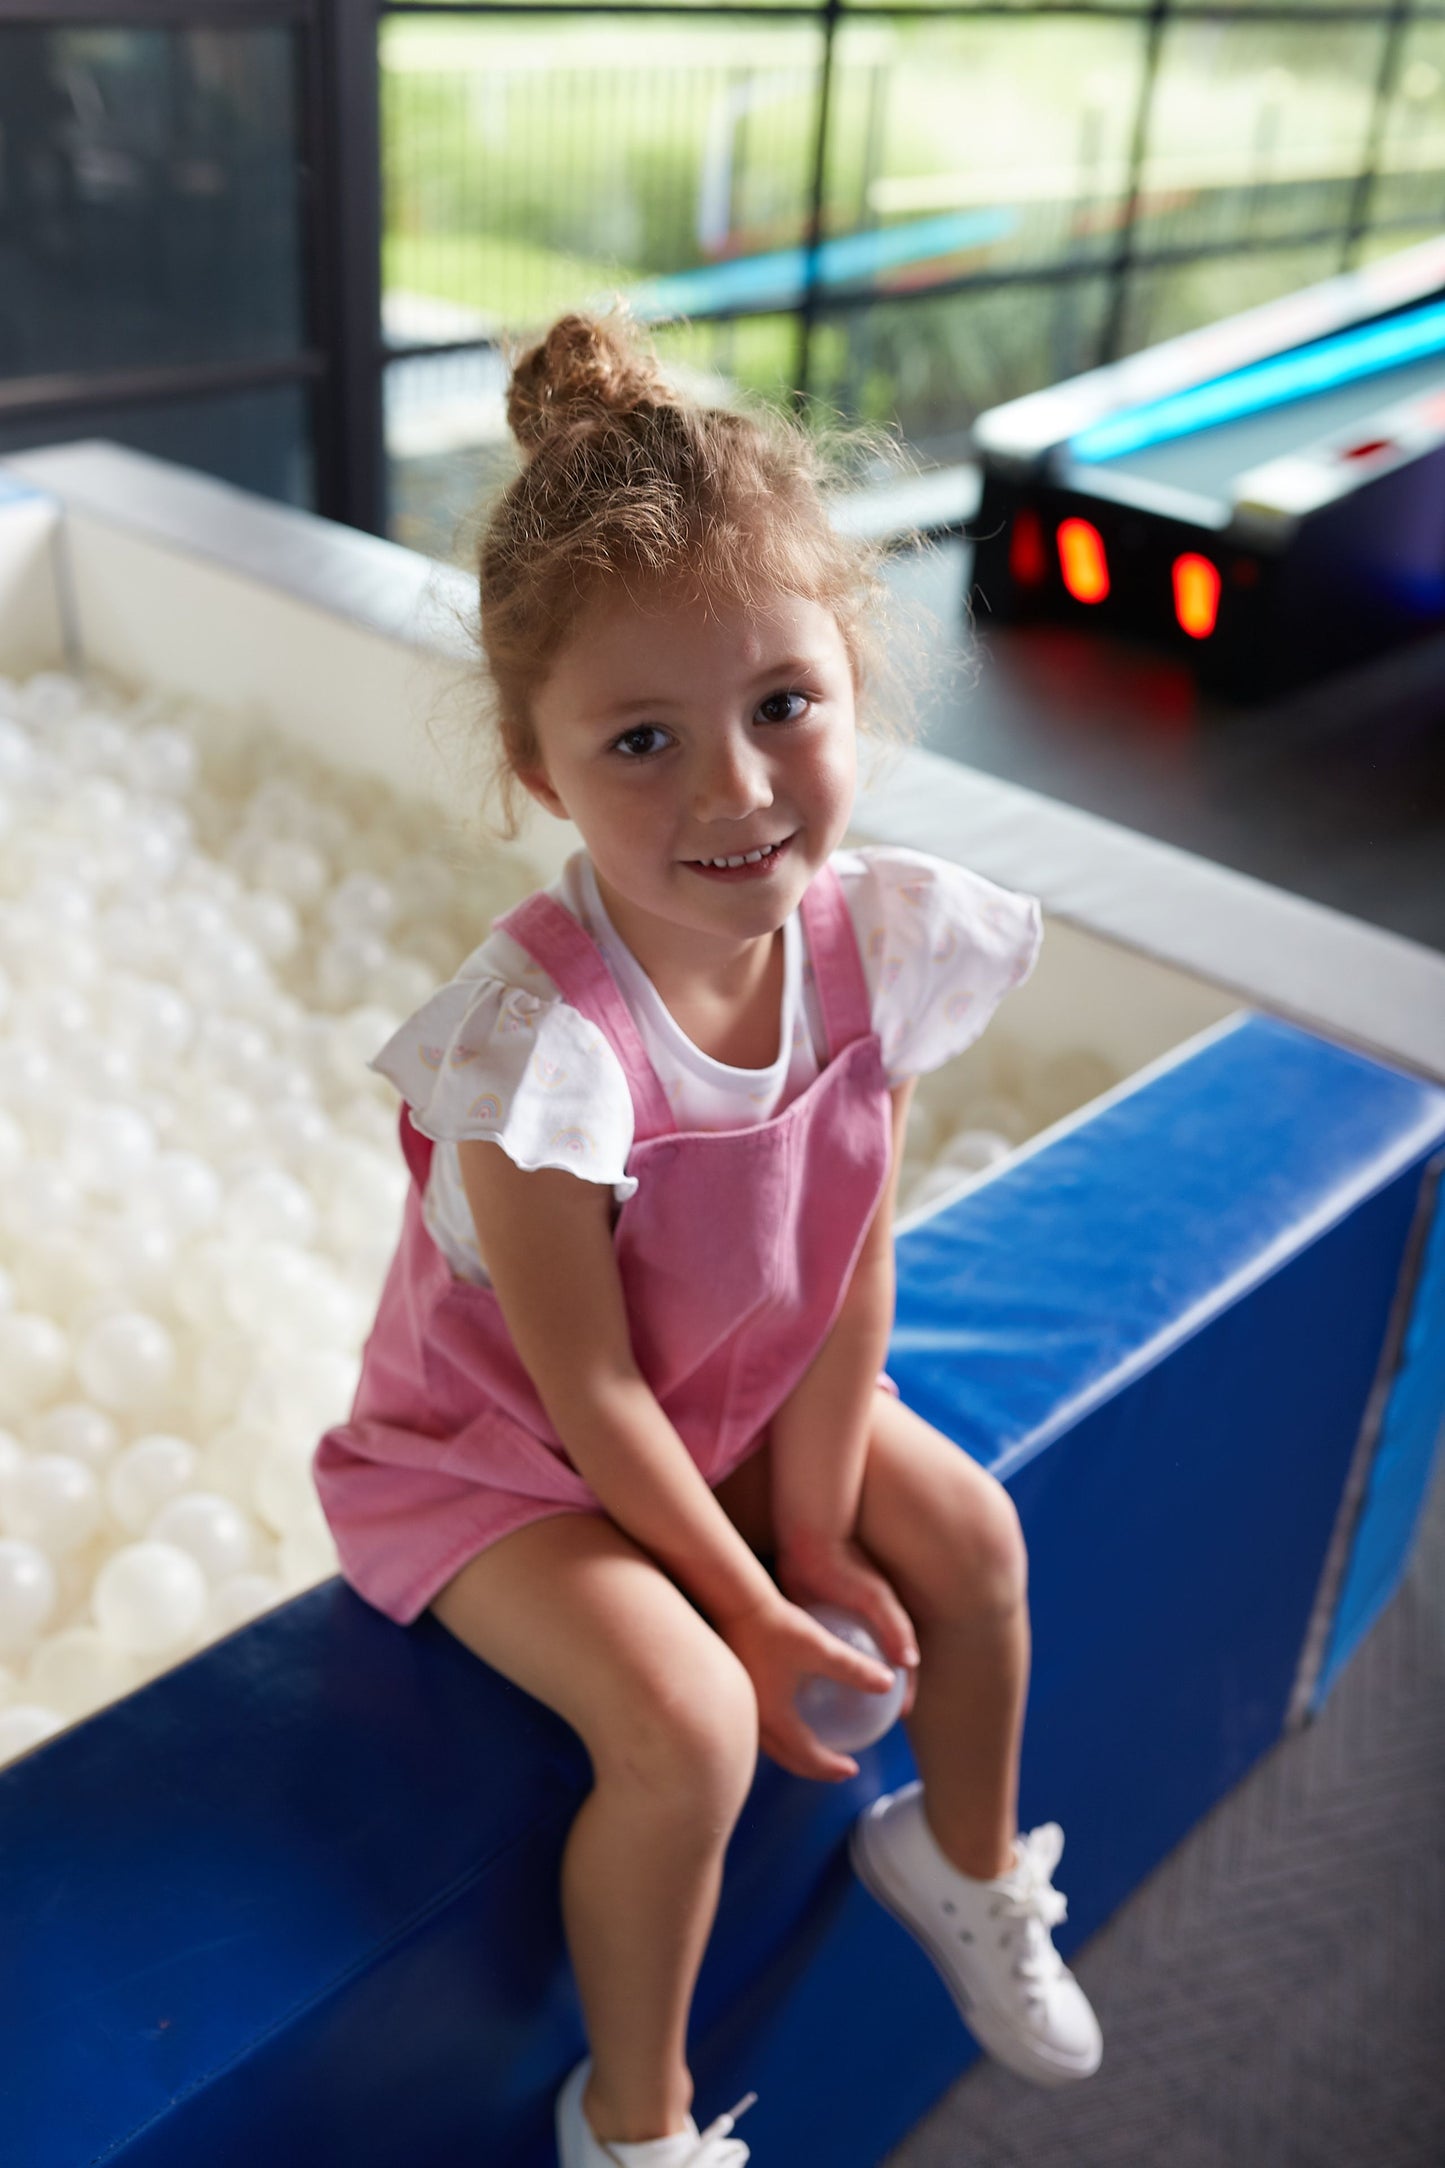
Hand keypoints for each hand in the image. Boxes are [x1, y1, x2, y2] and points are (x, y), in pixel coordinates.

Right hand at [717, 1590, 900, 1783]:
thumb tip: (890, 1684)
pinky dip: (783, 1732)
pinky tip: (794, 1713)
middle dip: (814, 1767)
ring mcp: (744, 1708)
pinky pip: (764, 1725)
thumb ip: (855, 1669)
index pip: (807, 1756)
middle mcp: (755, 1721)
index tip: (853, 1769)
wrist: (733, 1604)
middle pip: (787, 1758)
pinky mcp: (739, 1693)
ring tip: (817, 1747)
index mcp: (776, 1718)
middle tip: (838, 1768)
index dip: (832, 1767)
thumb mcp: (822, 1647)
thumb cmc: (778, 1625)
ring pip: (772, 1744)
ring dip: (796, 1752)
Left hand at [774, 1528, 918, 1724]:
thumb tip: (911, 1664)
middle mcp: (866, 1624)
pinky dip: (814, 1672)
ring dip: (843, 1689)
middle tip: (865, 1725)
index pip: (904, 1663)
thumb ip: (896, 1626)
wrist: (809, 1536)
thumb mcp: (875, 1596)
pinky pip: (817, 1652)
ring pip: (845, 1664)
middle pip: (876, 1668)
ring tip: (830, 1718)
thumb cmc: (845, 1565)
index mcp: (886, 1621)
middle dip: (875, 1696)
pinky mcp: (815, 1616)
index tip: (899, 1715)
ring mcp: (841, 1621)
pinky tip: (799, 1693)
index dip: (906, 1689)